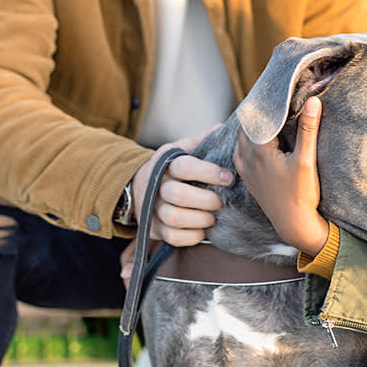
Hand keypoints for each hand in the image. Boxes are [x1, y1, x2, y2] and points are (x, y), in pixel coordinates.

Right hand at [130, 127, 230, 248]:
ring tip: (213, 217)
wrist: (138, 186)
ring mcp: (152, 208)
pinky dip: (191, 236)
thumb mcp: (179, 149)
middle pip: (178, 195)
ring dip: (200, 219)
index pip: (185, 167)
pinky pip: (172, 237)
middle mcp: (157, 186)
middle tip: (221, 202)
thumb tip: (222, 129)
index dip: (209, 172)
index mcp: (166, 164)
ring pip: (174, 217)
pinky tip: (202, 230)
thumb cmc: (169, 167)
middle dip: (206, 200)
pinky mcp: (153, 228)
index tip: (229, 177)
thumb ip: (200, 141)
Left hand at [233, 96, 328, 255]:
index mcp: (258, 150)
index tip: (273, 90)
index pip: (256, 117)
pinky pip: (240, 153)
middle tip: (271, 100)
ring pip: (241, 140)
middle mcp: (247, 158)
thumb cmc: (301, 194)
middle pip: (246, 126)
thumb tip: (313, 100)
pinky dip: (246, 142)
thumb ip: (308, 129)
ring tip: (265, 117)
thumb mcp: (307, 160)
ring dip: (251, 128)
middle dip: (258, 113)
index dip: (265, 103)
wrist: (294, 225)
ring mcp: (245, 169)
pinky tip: (257, 141)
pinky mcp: (249, 179)